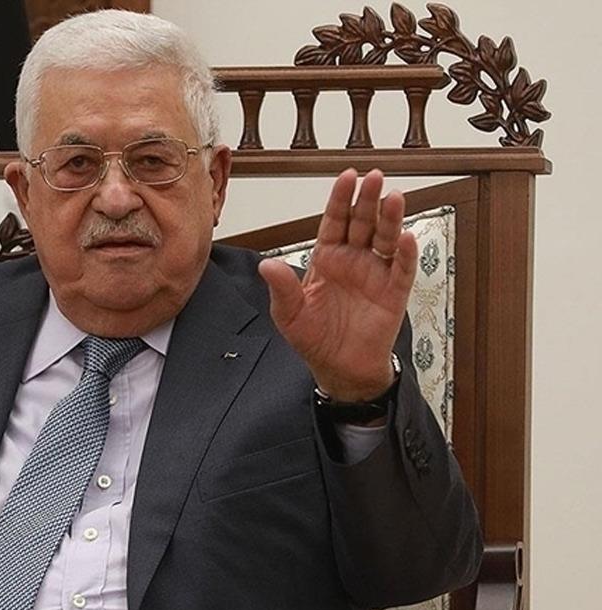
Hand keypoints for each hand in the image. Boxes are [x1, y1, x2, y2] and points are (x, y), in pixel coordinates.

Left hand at [258, 168, 415, 401]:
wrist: (339, 368)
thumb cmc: (314, 338)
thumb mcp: (288, 314)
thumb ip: (281, 288)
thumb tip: (267, 265)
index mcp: (326, 258)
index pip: (334, 221)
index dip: (340, 199)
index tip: (347, 177)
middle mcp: (353, 260)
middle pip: (362, 223)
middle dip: (367, 200)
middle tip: (374, 177)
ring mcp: (375, 274)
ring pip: (385, 239)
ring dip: (390, 218)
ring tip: (394, 197)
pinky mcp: (393, 293)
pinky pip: (401, 269)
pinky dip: (404, 253)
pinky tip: (405, 237)